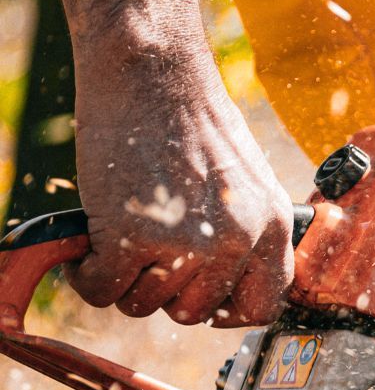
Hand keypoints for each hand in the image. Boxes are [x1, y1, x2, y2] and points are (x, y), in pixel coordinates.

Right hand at [70, 68, 293, 326]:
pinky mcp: (132, 236)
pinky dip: (87, 275)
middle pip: (191, 313)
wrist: (154, 76)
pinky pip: (102, 291)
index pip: (260, 307)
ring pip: (144, 305)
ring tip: (121, 237)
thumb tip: (229, 280)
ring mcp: (186, 243)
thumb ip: (248, 232)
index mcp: (272, 228)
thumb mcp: (249, 183)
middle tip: (146, 252)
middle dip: (164, 290)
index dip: (223, 310)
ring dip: (125, 280)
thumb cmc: (195, 123)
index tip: (198, 295)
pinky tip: (89, 246)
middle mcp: (237, 242)